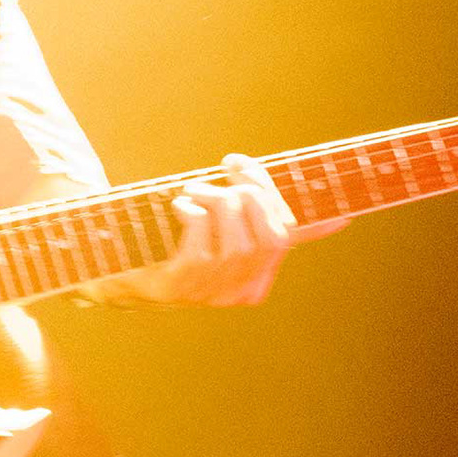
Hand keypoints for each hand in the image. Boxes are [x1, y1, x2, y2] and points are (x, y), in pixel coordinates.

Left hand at [105, 151, 338, 308]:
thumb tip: (341, 220)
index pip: (287, 232)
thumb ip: (267, 224)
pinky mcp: (180, 286)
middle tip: (225, 167)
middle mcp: (238, 291)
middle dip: (250, 189)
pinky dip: (193, 211)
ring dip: (216, 198)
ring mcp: (210, 291)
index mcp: (256, 281)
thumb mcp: (224, 234)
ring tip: (194, 190)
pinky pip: (202, 238)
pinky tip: (178, 207)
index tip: (247, 164)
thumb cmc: (174, 248)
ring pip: (238, 235)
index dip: (276, 193)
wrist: (116, 275)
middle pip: (270, 232)